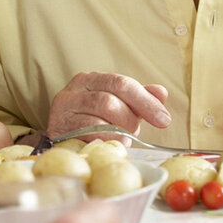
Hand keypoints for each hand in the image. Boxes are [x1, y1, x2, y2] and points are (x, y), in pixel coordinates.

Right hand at [46, 73, 170, 137]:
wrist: (62, 137)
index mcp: (92, 78)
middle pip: (110, 100)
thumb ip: (139, 99)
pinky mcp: (57, 127)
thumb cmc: (94, 120)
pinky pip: (87, 134)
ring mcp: (64, 108)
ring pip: (99, 118)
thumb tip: (161, 93)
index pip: (123, 83)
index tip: (164, 120)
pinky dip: (105, 140)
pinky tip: (111, 144)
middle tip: (135, 132)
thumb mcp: (120, 106)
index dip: (146, 102)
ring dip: (118, 132)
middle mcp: (75, 88)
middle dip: (130, 119)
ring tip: (124, 139)